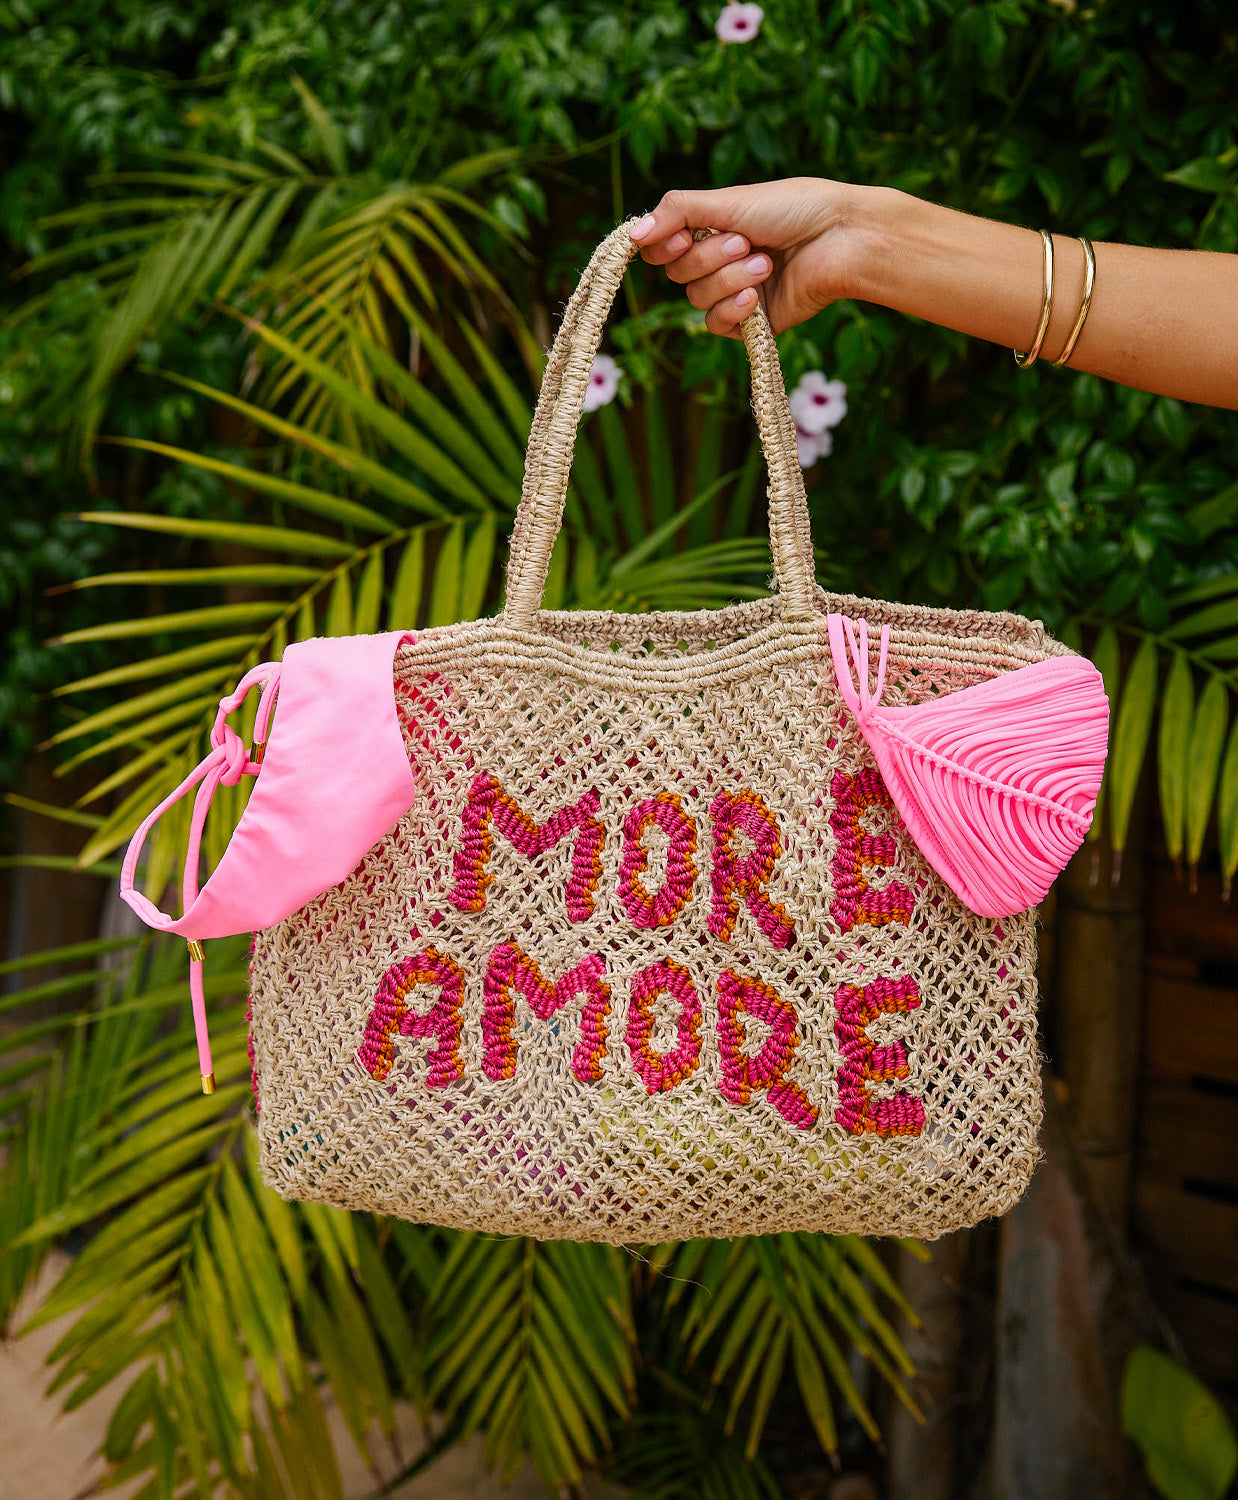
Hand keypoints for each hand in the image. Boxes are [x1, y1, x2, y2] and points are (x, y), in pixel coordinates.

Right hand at [628, 178, 870, 335]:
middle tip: (745, 241)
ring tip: (765, 263)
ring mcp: (736, 293)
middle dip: (709, 257)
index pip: (663, 246)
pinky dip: (732, 309)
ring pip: (697, 299)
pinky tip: (756, 296)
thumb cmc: (795, 209)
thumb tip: (632, 235)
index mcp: (713, 229)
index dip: (664, 245)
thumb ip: (678, 212)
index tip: (680, 235)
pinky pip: (717, 325)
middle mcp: (720, 261)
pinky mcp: (753, 323)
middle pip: (678, 274)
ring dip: (729, 279)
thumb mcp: (730, 200)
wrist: (842, 239)